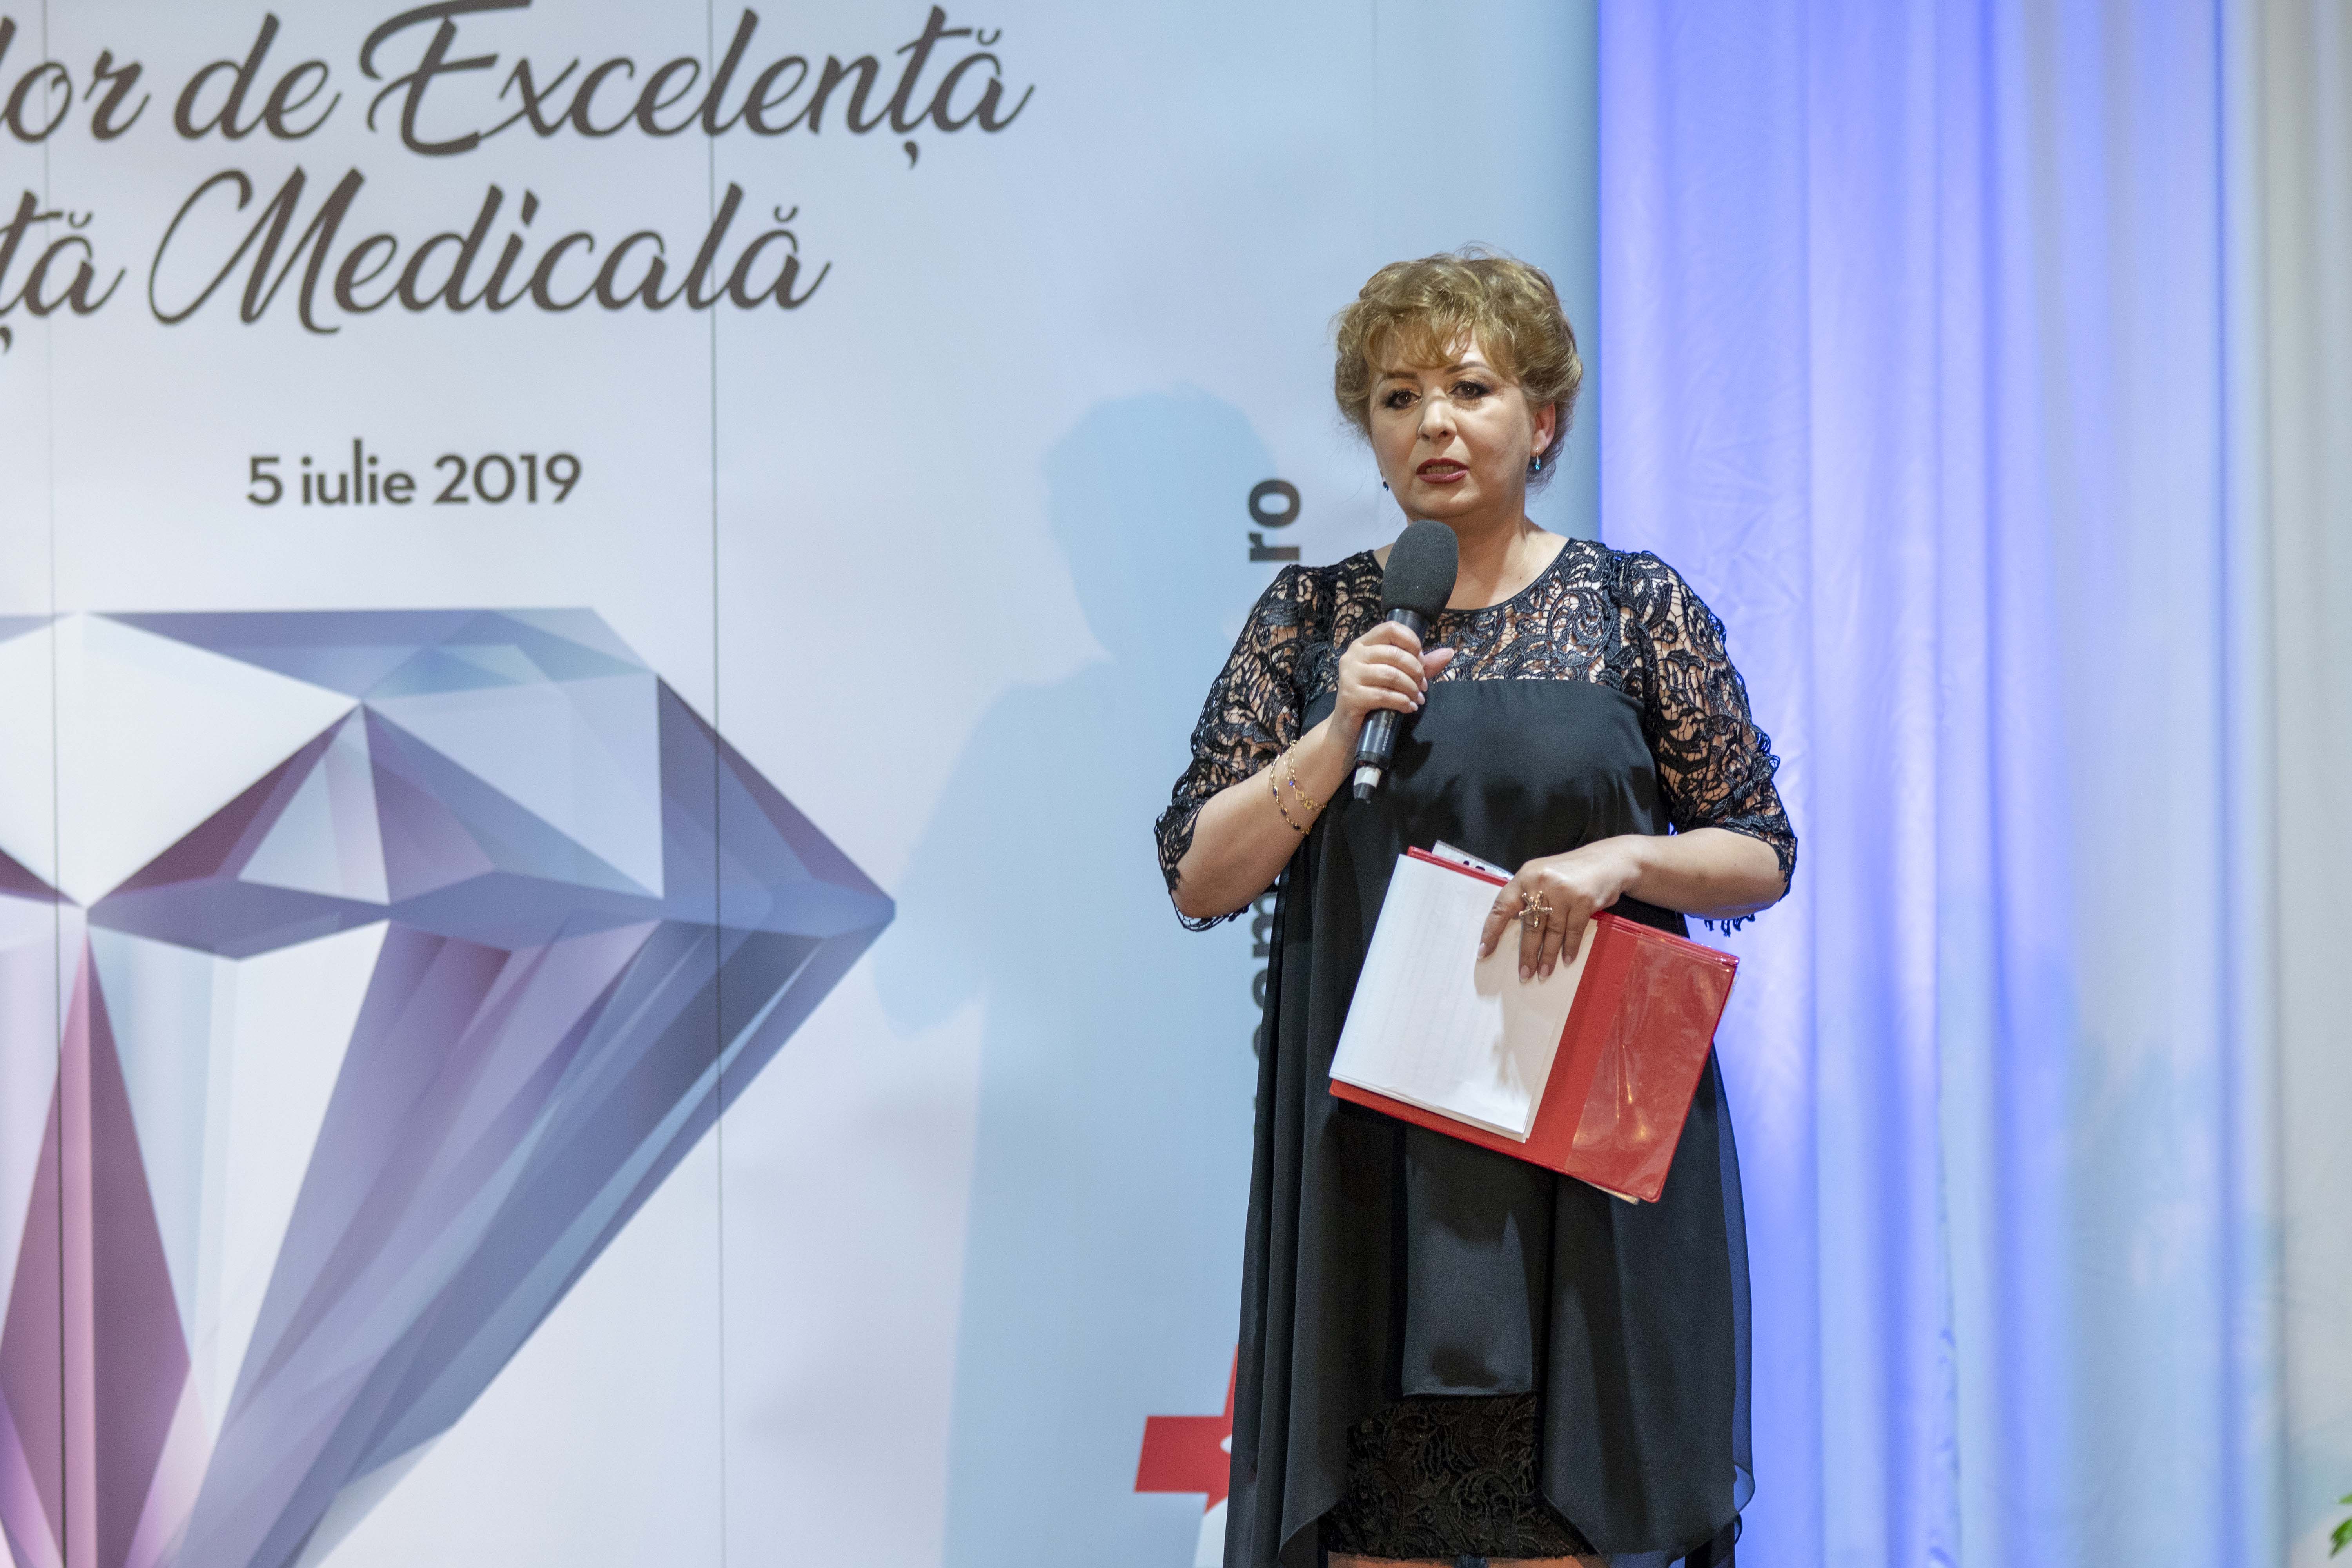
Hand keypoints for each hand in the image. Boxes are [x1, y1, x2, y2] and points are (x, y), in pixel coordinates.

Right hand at [1333, 621, 1454, 743]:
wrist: (1348, 727)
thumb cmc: (1373, 698)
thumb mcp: (1399, 677)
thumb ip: (1421, 664)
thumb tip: (1449, 652)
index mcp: (1364, 644)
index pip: (1391, 629)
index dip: (1412, 642)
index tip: (1421, 660)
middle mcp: (1354, 655)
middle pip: (1394, 654)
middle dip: (1416, 671)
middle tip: (1423, 687)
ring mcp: (1349, 675)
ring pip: (1391, 675)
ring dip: (1411, 688)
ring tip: (1417, 699)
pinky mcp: (1350, 695)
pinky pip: (1384, 695)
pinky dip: (1402, 702)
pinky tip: (1408, 707)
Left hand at [1477, 840, 1641, 980]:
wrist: (1608, 861)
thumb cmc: (1570, 872)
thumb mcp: (1542, 876)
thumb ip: (1527, 895)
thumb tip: (1513, 927)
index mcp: (1525, 877)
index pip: (1501, 907)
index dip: (1491, 931)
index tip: (1483, 951)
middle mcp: (1541, 883)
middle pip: (1529, 926)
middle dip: (1527, 954)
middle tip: (1524, 974)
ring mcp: (1563, 893)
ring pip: (1552, 933)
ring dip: (1548, 957)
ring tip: (1543, 974)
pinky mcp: (1583, 901)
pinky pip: (1573, 932)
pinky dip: (1570, 948)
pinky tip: (1566, 960)